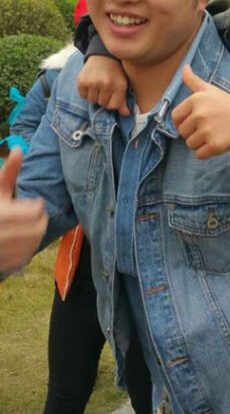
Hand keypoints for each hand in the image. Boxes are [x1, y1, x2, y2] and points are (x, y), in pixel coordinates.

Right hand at [0, 148, 47, 270]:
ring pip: (33, 245)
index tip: (35, 204)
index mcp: (1, 214)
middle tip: (37, 216)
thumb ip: (8, 172)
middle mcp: (0, 234)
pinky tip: (22, 241)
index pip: (34, 212)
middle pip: (37, 229)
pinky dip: (27, 249)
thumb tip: (19, 148)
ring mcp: (1, 252)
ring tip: (30, 227)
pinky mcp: (2, 265)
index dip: (38, 207)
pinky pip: (24, 258)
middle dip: (40, 221)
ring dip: (36, 235)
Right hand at [77, 56, 129, 115]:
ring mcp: (93, 82)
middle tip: (104, 87)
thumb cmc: (115, 72)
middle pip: (101, 104)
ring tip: (97, 85)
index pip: (112, 106)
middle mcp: (106, 84)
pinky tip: (90, 83)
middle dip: (103, 98)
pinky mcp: (81, 80)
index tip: (111, 95)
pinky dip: (85, 91)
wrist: (103, 56)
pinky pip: (82, 95)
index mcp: (119, 86)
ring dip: (94, 95)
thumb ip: (123, 101)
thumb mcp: (122, 84)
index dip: (111, 102)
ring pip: (91, 100)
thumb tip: (126, 114)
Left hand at [172, 65, 229, 158]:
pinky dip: (206, 152)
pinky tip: (215, 141)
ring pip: (190, 144)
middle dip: (192, 132)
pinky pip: (199, 154)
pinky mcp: (215, 145)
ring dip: (199, 143)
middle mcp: (200, 115)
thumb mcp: (209, 90)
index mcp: (196, 100)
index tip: (193, 120)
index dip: (182, 121)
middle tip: (207, 126)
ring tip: (212, 133)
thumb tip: (184, 67)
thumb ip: (193, 80)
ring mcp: (208, 131)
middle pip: (182, 132)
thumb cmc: (224, 103)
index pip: (176, 117)